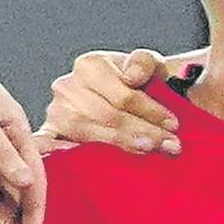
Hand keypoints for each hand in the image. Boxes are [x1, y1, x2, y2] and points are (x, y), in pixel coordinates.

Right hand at [40, 48, 190, 153]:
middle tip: (169, 146)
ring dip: (120, 145)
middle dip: (142, 132)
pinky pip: (52, 145)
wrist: (130, 98)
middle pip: (108, 116)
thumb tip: (132, 78)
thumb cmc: (141, 83)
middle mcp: (67, 87)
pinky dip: (66, 152)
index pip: (122, 95)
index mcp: (90, 65)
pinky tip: (86, 161)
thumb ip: (144, 63)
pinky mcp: (51, 135)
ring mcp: (56, 112)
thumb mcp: (150, 65)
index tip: (173, 125)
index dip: (150, 111)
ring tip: (148, 151)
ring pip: (88, 133)